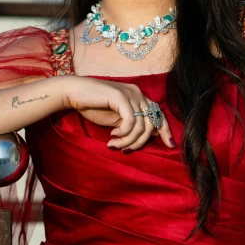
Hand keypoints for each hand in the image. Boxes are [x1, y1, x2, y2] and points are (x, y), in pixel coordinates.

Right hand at [60, 76, 174, 150]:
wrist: (74, 93)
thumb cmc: (94, 105)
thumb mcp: (117, 118)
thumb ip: (132, 124)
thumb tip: (149, 135)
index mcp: (139, 97)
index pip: (159, 114)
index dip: (166, 130)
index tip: (170, 145)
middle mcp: (138, 94)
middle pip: (151, 124)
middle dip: (140, 142)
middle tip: (126, 150)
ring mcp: (130, 94)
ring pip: (141, 126)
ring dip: (128, 141)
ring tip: (115, 144)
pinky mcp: (120, 97)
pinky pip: (130, 121)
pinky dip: (123, 133)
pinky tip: (113, 135)